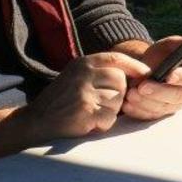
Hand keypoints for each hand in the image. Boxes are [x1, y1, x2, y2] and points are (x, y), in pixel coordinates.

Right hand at [25, 52, 147, 139]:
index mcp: (82, 63)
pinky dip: (103, 124)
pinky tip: (90, 123)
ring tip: (93, 114)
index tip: (146, 74)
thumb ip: (100, 71)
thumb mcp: (76, 75)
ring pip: (117, 101)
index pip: (116, 58)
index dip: (135, 66)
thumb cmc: (61, 99)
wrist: (35, 120)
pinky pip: (109, 118)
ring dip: (110, 112)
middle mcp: (83, 74)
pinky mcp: (84, 111)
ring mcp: (83, 92)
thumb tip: (137, 74)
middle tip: (105, 105)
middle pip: (120, 81)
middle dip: (119, 95)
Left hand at [122, 35, 181, 120]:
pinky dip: (138, 111)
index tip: (169, 75)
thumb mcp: (171, 45)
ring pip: (161, 108)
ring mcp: (172, 106)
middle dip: (158, 92)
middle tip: (142, 86)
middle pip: (176, 97)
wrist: (144, 68)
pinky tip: (127, 104)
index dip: (181, 77)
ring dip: (145, 102)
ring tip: (131, 93)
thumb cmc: (161, 56)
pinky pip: (149, 116)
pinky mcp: (158, 114)